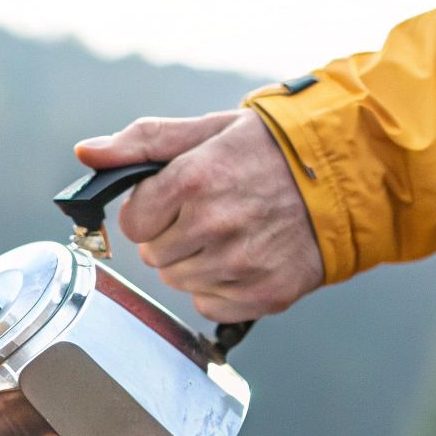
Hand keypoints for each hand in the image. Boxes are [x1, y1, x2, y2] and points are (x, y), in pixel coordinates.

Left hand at [75, 109, 323, 322]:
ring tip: (233, 233)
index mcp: (193, 181)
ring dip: (197, 262)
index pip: (134, 222)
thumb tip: (87, 152)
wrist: (349, 174)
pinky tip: (247, 257)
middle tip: (214, 212)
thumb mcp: (208, 130)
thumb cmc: (272, 150)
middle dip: (174, 235)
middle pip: (155, 256)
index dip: (153, 210)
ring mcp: (240, 265)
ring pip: (180, 282)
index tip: (180, 198)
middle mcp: (214, 226)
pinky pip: (210, 305)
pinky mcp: (264, 294)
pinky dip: (222, 287)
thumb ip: (143, 141)